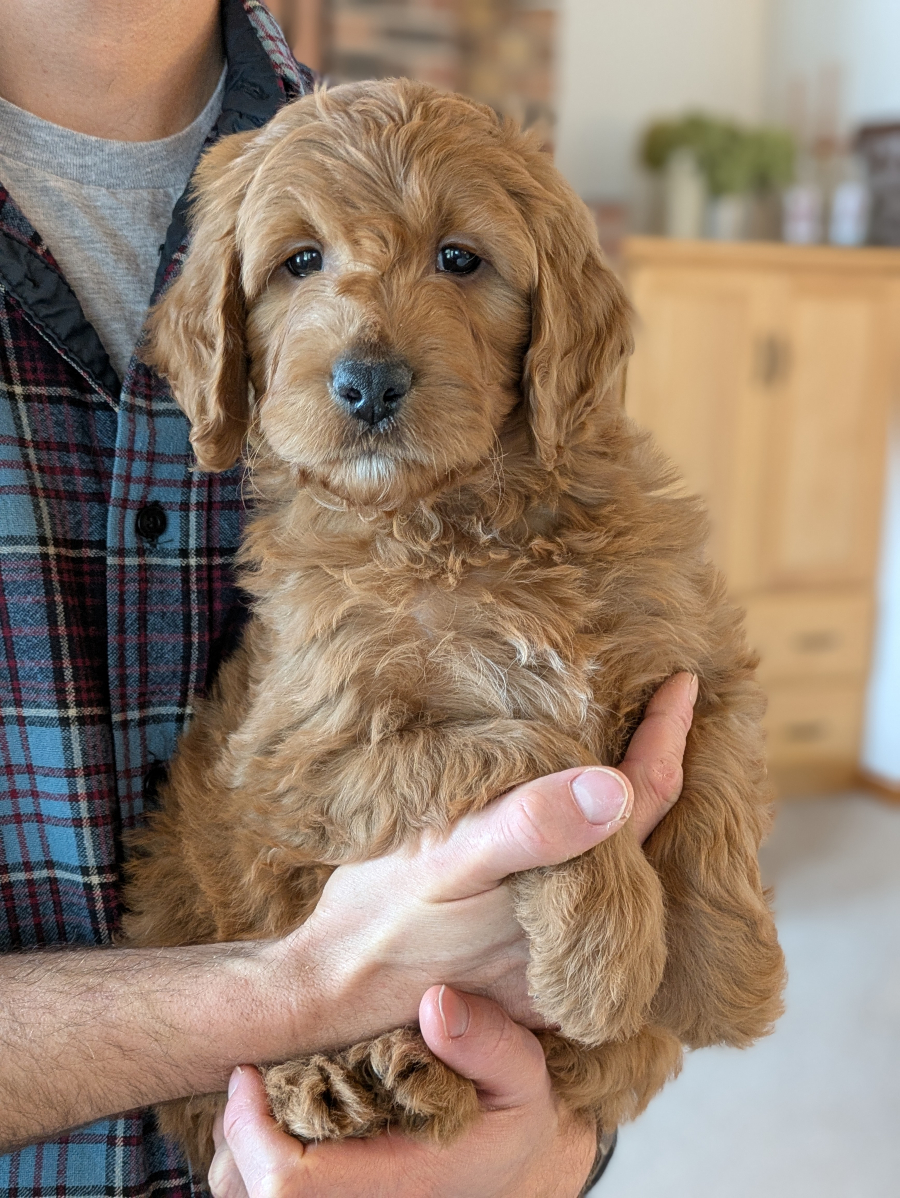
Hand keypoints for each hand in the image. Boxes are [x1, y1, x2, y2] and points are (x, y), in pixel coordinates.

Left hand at [209, 986, 596, 1197]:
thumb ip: (487, 1043)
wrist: (515, 1166)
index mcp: (397, 1184)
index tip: (250, 1072)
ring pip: (246, 1194)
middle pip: (250, 1191)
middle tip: (255, 1076)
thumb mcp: (521, 1077)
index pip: (288, 1184)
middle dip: (239, 1132)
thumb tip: (435, 1003)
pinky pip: (260, 1195)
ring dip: (241, 1148)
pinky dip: (252, 1160)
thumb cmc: (509, 1118)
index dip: (250, 1129)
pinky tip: (282, 1121)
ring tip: (266, 1098)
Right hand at [210, 672, 695, 1194]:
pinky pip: (592, 883)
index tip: (684, 682)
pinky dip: (597, 836)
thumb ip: (532, 826)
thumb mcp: (450, 859)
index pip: (649, 797)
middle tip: (672, 703)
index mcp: (582, 894)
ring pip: (625, 857)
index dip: (668, 735)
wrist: (334, 992)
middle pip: (651, 831)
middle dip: (663, 764)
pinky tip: (583, 806)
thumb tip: (616, 787)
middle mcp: (590, 929)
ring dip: (634, 801)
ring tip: (641, 741)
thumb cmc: (384, 915)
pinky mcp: (541, 960)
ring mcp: (569, 948)